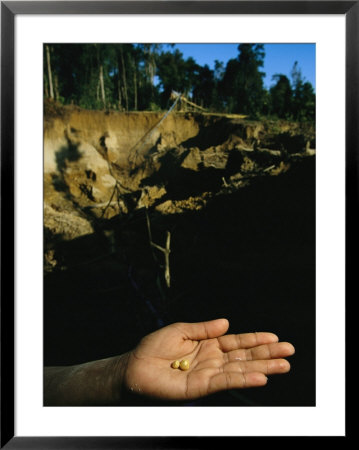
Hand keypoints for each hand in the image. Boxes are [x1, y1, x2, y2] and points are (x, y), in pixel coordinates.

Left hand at [123, 318, 294, 400]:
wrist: (134, 366)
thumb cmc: (154, 347)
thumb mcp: (182, 330)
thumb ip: (205, 328)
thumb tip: (227, 322)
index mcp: (208, 345)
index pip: (237, 342)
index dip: (255, 339)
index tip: (275, 337)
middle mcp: (212, 360)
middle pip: (244, 357)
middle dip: (267, 354)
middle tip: (289, 352)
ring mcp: (208, 374)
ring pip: (240, 370)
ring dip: (262, 368)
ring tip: (283, 366)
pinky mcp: (200, 387)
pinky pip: (225, 382)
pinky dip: (243, 379)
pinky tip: (259, 377)